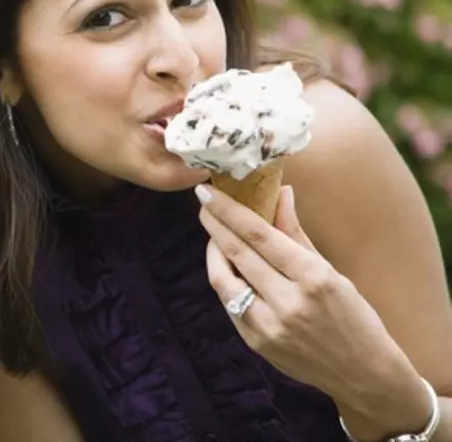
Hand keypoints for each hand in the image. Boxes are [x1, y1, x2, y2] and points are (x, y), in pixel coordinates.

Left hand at [195, 183, 414, 408]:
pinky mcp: (256, 343)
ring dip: (214, 252)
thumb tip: (280, 192)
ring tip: (215, 234)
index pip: (259, 235)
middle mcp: (288, 302)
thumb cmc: (353, 315)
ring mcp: (268, 326)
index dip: (229, 210)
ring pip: (223, 280)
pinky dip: (225, 280)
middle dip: (215, 223)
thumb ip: (296, 233)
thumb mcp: (330, 270)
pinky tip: (227, 266)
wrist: (363, 374)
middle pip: (238, 253)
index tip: (208, 191)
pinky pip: (229, 303)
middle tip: (203, 202)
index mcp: (313, 278)